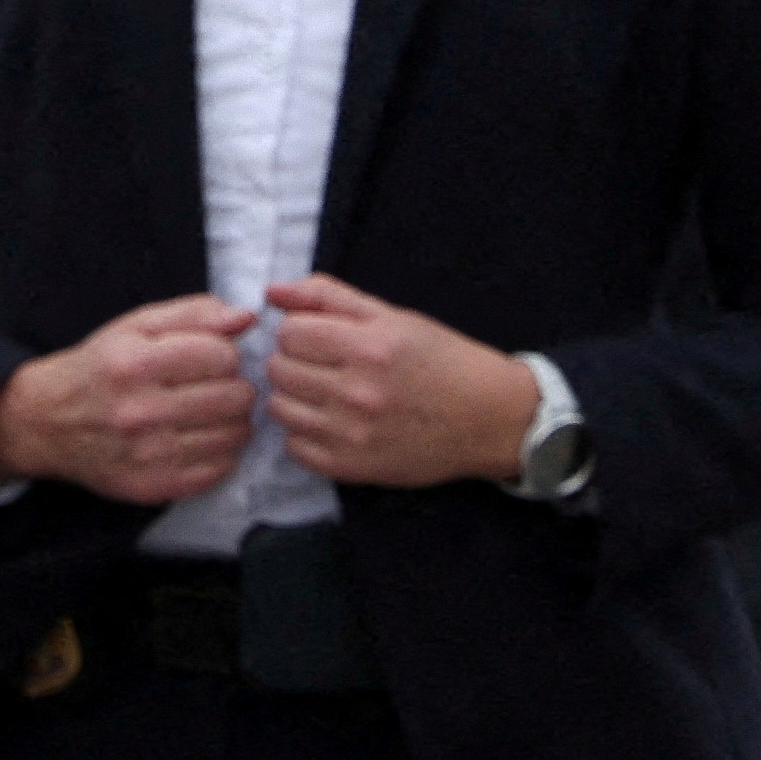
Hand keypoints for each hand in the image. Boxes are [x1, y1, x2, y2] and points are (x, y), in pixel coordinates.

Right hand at [0, 295, 256, 505]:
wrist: (47, 422)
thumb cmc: (101, 367)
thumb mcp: (138, 326)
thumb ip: (196, 314)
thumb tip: (246, 318)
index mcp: (134, 364)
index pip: (222, 356)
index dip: (226, 353)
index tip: (210, 357)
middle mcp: (138, 412)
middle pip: (235, 397)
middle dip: (234, 385)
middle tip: (215, 386)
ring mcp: (145, 455)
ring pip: (235, 434)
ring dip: (232, 420)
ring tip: (208, 411)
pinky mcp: (151, 487)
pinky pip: (220, 469)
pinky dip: (221, 452)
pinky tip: (199, 438)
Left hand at [264, 272, 539, 488]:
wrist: (488, 418)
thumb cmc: (443, 360)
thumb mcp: (395, 317)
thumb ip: (330, 297)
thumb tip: (272, 292)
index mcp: (370, 346)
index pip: (289, 332)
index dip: (301, 330)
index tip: (323, 337)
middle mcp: (357, 392)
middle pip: (278, 369)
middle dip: (296, 361)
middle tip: (326, 365)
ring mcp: (351, 434)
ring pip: (279, 408)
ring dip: (296, 396)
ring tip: (329, 392)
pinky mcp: (349, 467)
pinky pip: (293, 447)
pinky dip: (306, 433)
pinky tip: (335, 422)